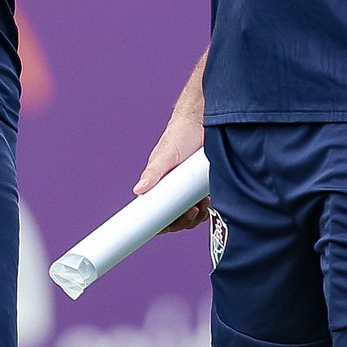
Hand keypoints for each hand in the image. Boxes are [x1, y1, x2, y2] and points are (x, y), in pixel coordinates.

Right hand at [134, 108, 207, 231]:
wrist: (206, 120)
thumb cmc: (181, 134)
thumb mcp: (167, 154)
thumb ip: (154, 172)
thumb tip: (138, 190)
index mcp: (158, 184)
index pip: (154, 212)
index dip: (160, 223)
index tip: (168, 225)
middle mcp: (172, 189)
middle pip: (174, 219)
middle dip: (182, 221)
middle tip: (190, 211)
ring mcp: (189, 190)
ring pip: (190, 216)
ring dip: (196, 216)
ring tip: (201, 204)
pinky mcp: (204, 188)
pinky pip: (204, 207)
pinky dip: (207, 209)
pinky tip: (208, 199)